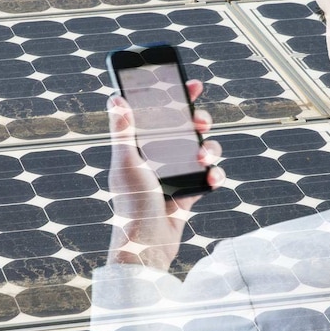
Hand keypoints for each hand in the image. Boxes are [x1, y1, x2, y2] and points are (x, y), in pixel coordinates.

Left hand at [106, 79, 223, 269]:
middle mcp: (157, 158)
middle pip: (183, 128)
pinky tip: (210, 178)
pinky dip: (214, 175)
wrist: (147, 247)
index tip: (189, 83)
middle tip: (199, 121)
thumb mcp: (126, 164)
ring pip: (200, 150)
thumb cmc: (131, 205)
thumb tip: (115, 99)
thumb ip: (122, 132)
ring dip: (208, 148)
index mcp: (139, 148)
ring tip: (203, 158)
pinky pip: (208, 177)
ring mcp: (174, 175)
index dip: (173, 97)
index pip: (157, 114)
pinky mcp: (187, 194)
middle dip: (196, 121)